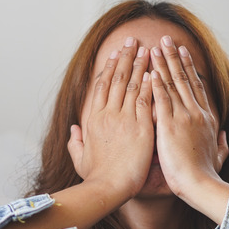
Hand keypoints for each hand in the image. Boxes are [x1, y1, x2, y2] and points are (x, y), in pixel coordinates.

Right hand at [68, 37, 153, 198]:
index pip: (101, 87)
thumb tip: (74, 129)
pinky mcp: (140, 127)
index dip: (109, 68)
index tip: (115, 55)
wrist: (108, 187)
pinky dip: (149, 84)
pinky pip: (145, 100)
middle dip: (125, 57)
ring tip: (146, 48)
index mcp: (93, 119)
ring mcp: (123, 119)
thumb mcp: (80, 158)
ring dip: (139, 64)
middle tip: (132, 40)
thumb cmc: (95, 177)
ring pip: (132, 84)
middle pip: (117, 79)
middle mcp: (107, 114)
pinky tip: (154, 71)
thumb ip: (76, 141)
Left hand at [150, 36, 228, 203]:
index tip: (184, 54)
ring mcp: (184, 117)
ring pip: (172, 83)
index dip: (189, 69)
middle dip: (175, 57)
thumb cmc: (207, 176)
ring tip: (156, 46)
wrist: (201, 185)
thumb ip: (222, 144)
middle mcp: (196, 113)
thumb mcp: (219, 157)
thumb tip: (223, 136)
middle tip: (168, 40)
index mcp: (207, 120)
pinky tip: (150, 69)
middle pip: (184, 79)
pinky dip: (155, 82)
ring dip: (163, 63)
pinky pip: (161, 98)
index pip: (196, 88)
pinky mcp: (170, 125)